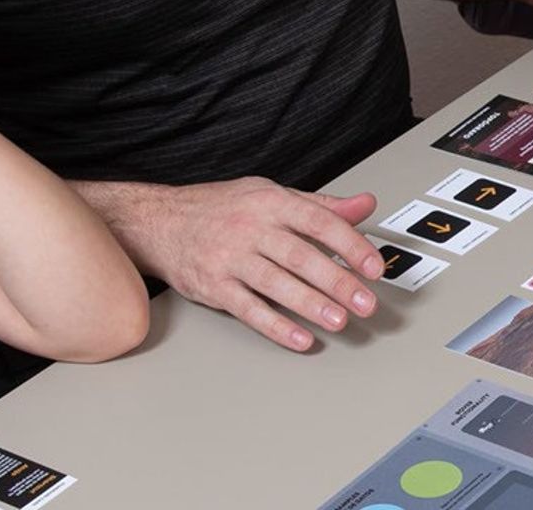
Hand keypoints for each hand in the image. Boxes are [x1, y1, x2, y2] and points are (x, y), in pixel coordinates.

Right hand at [109, 178, 384, 351]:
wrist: (158, 222)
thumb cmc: (220, 208)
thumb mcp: (271, 195)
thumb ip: (321, 205)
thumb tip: (365, 205)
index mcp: (271, 203)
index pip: (320, 222)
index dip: (351, 245)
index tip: (374, 267)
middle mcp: (251, 229)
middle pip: (301, 257)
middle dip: (338, 282)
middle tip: (365, 302)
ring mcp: (230, 259)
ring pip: (276, 284)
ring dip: (311, 305)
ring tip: (339, 321)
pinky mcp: (212, 287)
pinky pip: (248, 309)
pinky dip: (276, 326)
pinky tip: (300, 338)